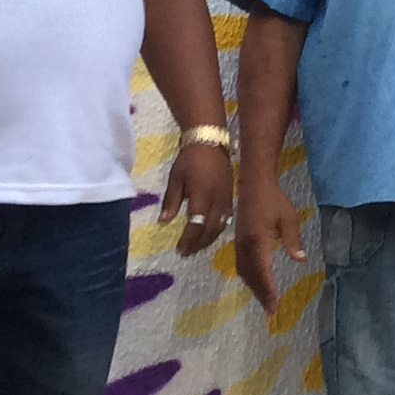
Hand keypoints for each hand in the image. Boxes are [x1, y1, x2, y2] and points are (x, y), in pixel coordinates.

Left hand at [159, 142, 231, 257]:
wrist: (210, 141)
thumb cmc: (189, 159)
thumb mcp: (175, 178)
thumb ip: (171, 201)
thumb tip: (164, 222)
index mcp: (202, 195)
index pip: (197, 224)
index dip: (189, 239)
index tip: (180, 249)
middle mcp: (217, 199)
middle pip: (210, 229)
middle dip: (198, 243)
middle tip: (186, 252)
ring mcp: (226, 198)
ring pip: (221, 225)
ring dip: (209, 239)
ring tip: (197, 246)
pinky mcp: (230, 195)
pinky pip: (227, 218)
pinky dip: (218, 229)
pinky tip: (210, 233)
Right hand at [235, 168, 305, 310]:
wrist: (254, 185)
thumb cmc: (275, 201)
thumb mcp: (289, 219)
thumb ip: (292, 240)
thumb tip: (300, 259)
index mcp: (258, 241)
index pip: (263, 271)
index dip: (268, 290)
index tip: (274, 305)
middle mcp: (245, 246)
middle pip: (252, 276)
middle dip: (261, 294)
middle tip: (270, 310)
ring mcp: (239, 244)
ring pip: (244, 272)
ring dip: (253, 287)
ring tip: (264, 300)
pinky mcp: (238, 242)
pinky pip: (241, 264)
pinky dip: (248, 277)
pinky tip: (255, 282)